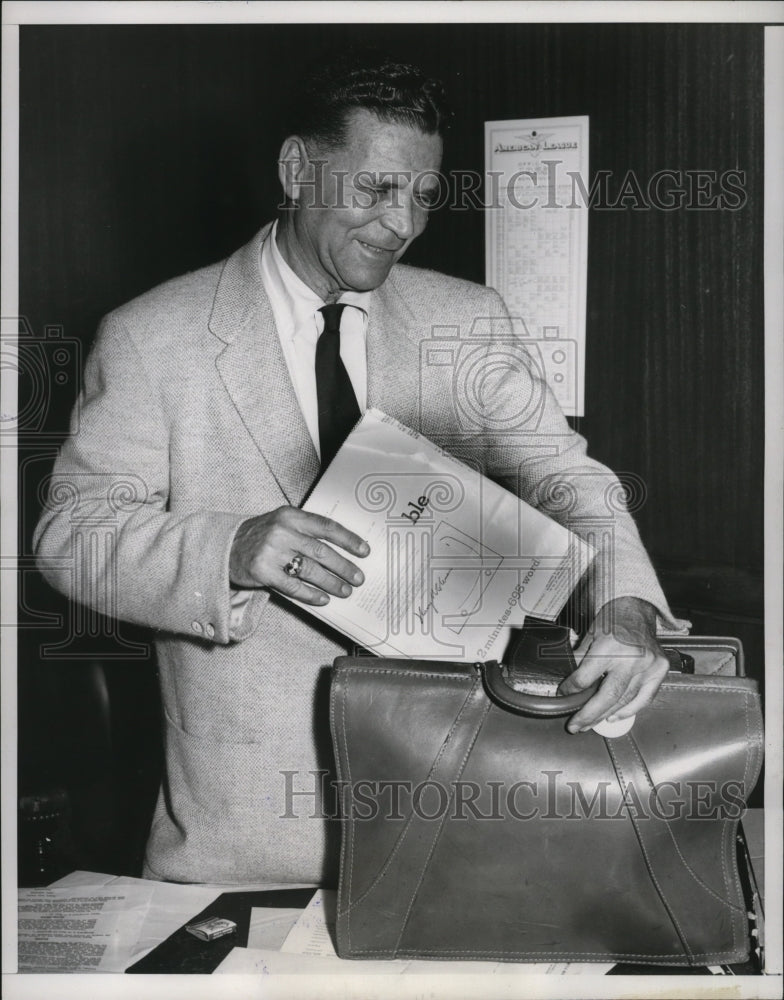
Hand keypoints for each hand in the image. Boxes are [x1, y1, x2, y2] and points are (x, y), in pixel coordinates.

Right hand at [229, 507, 369, 605]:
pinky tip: (322, 599)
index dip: (348, 540)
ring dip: (331, 583)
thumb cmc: (261, 536)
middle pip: (322, 551)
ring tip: (344, 591)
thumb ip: (307, 530)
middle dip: (344, 567)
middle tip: (358, 578)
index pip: (326, 527)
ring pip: (310, 570)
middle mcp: (282, 531)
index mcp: (290, 515)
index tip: (364, 551)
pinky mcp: (263, 572)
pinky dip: (310, 594)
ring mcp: (271, 552)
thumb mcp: (282, 523)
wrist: (225, 547)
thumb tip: (342, 549)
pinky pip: (293, 586)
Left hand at [558, 597, 669, 732]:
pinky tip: (614, 717)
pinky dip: (629, 710)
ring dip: (606, 715)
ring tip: (590, 724)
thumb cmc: (611, 621)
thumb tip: (567, 684)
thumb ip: (580, 660)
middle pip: (608, 696)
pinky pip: (644, 698)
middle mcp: (631, 658)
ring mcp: (648, 666)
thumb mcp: (589, 636)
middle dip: (589, 714)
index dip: (572, 689)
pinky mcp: (659, 671)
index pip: (586, 677)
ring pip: (625, 700)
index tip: (563, 694)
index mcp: (609, 647)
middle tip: (575, 726)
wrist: (636, 609)